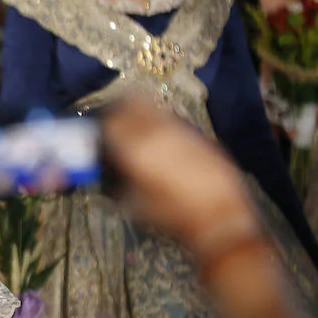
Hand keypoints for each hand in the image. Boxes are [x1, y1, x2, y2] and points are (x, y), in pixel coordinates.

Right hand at [101, 97, 257, 257]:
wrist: (220, 216)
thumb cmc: (171, 215)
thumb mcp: (134, 205)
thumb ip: (114, 183)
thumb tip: (105, 171)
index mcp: (137, 146)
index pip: (110, 119)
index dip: (101, 125)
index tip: (98, 134)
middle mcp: (158, 130)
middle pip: (132, 100)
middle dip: (121, 109)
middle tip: (115, 124)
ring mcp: (182, 129)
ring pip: (154, 108)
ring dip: (142, 116)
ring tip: (139, 135)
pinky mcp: (199, 134)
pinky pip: (173, 122)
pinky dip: (162, 127)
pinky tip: (164, 148)